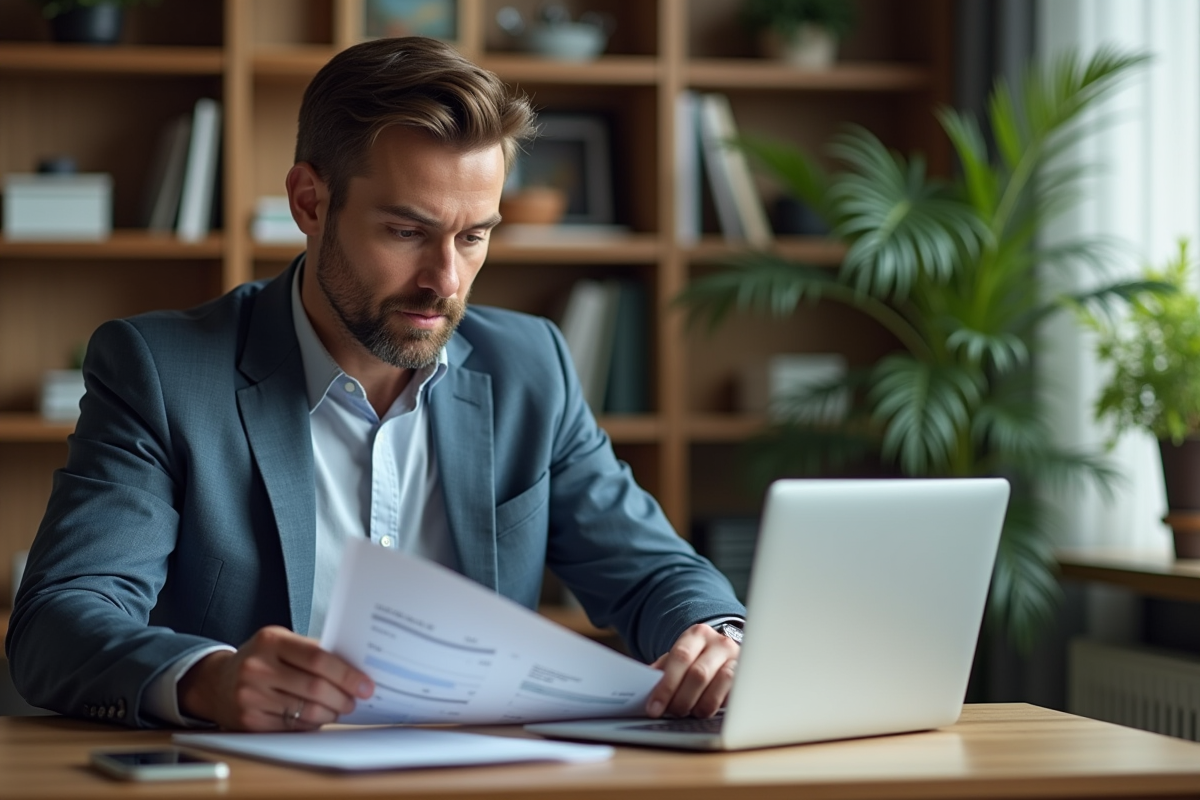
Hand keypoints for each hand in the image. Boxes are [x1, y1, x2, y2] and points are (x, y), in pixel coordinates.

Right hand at [177, 625, 374, 730]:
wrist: (216, 682)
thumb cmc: (260, 659)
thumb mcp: (281, 643)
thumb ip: (312, 650)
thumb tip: (355, 667)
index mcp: (271, 641)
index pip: (318, 658)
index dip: (347, 673)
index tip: (365, 684)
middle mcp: (258, 667)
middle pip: (315, 687)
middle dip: (343, 697)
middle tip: (356, 700)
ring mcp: (251, 696)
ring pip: (306, 712)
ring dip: (331, 713)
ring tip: (339, 709)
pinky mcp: (249, 721)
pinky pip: (293, 727)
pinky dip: (312, 724)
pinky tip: (318, 717)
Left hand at [645, 623, 738, 718]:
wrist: (722, 653)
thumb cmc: (694, 659)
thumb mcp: (676, 659)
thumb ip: (661, 672)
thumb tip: (642, 692)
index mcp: (697, 634)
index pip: (681, 657)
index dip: (666, 685)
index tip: (654, 708)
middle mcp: (719, 643)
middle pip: (699, 673)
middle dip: (682, 699)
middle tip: (672, 713)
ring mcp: (737, 659)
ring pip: (721, 683)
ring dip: (701, 705)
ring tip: (690, 713)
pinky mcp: (749, 677)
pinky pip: (734, 694)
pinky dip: (718, 706)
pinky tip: (706, 711)